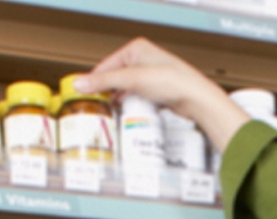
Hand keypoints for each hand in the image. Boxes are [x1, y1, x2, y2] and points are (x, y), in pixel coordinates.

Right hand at [76, 38, 251, 151]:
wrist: (195, 98)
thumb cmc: (173, 81)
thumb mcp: (132, 79)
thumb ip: (104, 81)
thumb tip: (81, 83)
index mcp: (136, 49)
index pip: (106, 64)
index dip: (93, 80)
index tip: (81, 93)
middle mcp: (143, 59)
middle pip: (115, 77)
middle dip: (106, 91)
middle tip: (94, 104)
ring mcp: (150, 75)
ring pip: (125, 88)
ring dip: (117, 99)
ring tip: (109, 110)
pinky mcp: (156, 89)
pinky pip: (135, 96)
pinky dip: (129, 103)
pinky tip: (126, 111)